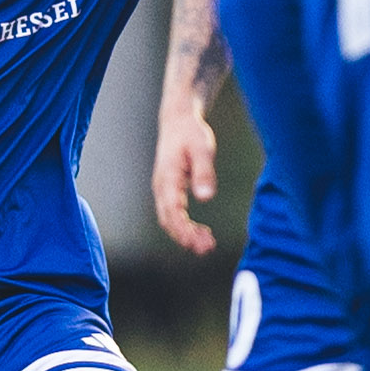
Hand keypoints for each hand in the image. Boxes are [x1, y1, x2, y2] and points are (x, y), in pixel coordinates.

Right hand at [152, 97, 218, 252]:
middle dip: (185, 238)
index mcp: (167, 179)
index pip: (171, 212)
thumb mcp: (202, 148)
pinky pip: (174, 214)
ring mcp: (164, 190)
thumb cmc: (191, 133)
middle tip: (207, 249)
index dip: (183, 230)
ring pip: (170, 220)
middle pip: (168, 221)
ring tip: (207, 245)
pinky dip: (185, 227)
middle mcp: (161, 187)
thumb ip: (204, 173)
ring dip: (186, 235)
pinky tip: (201, 233)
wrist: (178, 121)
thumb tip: (205, 198)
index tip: (197, 243)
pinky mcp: (170, 191)